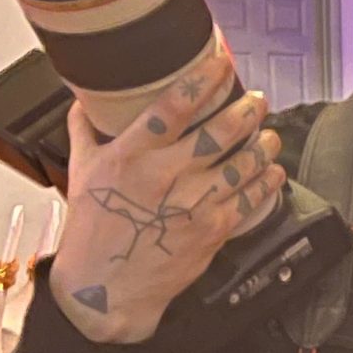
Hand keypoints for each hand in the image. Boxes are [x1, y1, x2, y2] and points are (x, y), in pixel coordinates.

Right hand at [49, 52, 284, 344]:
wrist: (106, 289)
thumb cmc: (94, 230)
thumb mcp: (79, 172)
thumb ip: (85, 131)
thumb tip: (86, 100)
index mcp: (130, 155)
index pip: (173, 106)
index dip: (203, 80)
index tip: (221, 63)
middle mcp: (164, 176)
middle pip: (219, 131)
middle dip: (246, 110)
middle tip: (257, 99)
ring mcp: (193, 204)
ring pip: (242, 163)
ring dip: (263, 144)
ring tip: (268, 134)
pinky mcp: (213, 230)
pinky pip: (250, 198)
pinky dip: (266, 181)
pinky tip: (272, 170)